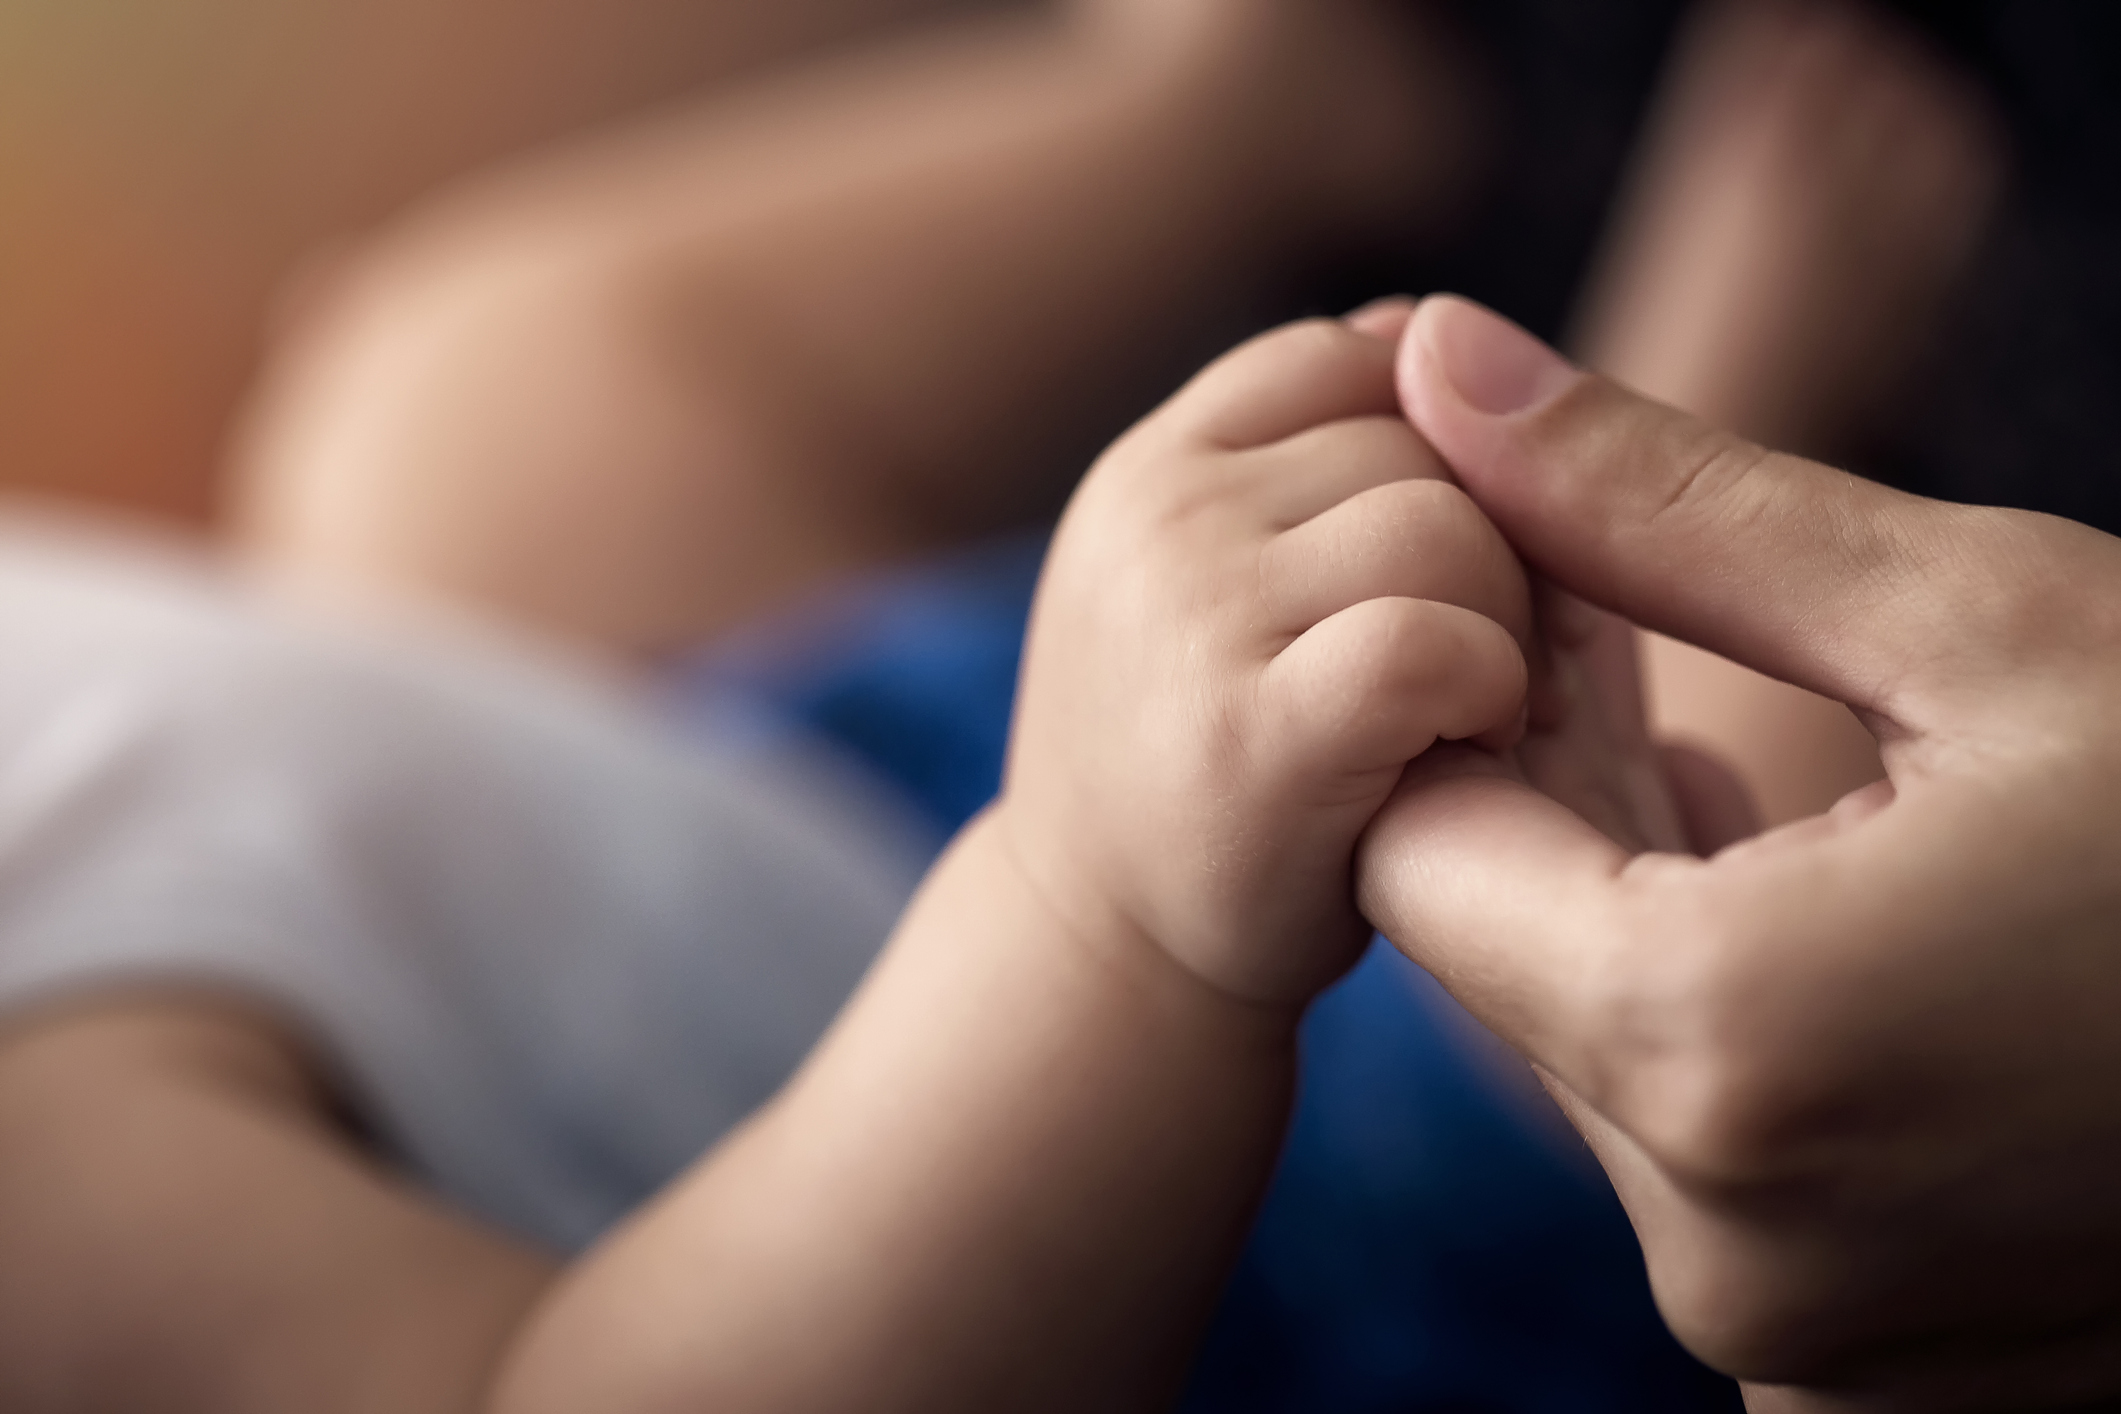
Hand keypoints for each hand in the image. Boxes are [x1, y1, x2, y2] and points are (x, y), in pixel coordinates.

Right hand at [1002, 308, 1532, 1005]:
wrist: (1111, 959)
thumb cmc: (1206, 764)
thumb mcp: (1216, 581)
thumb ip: (1308, 461)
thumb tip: (1438, 331)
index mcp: (1156, 464)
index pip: (1362, 356)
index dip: (1449, 458)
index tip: (1445, 576)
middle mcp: (1158, 513)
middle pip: (1432, 438)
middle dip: (1493, 554)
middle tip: (1466, 674)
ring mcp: (1192, 614)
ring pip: (1453, 529)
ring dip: (1505, 630)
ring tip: (1461, 717)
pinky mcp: (1252, 731)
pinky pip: (1437, 641)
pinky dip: (1489, 696)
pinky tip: (1463, 755)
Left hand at [1361, 295, 2120, 1411]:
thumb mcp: (1982, 620)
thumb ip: (1664, 503)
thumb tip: (1440, 358)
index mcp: (1719, 1047)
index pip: (1408, 850)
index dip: (1451, 709)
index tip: (1538, 603)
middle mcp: (1728, 1250)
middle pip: (1498, 968)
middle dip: (1543, 799)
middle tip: (1611, 639)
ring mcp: (1801, 1344)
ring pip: (1598, 1067)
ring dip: (1628, 908)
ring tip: (1706, 750)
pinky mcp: (1876, 1378)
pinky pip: (1710, 1172)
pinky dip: (1719, 1032)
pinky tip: (1791, 896)